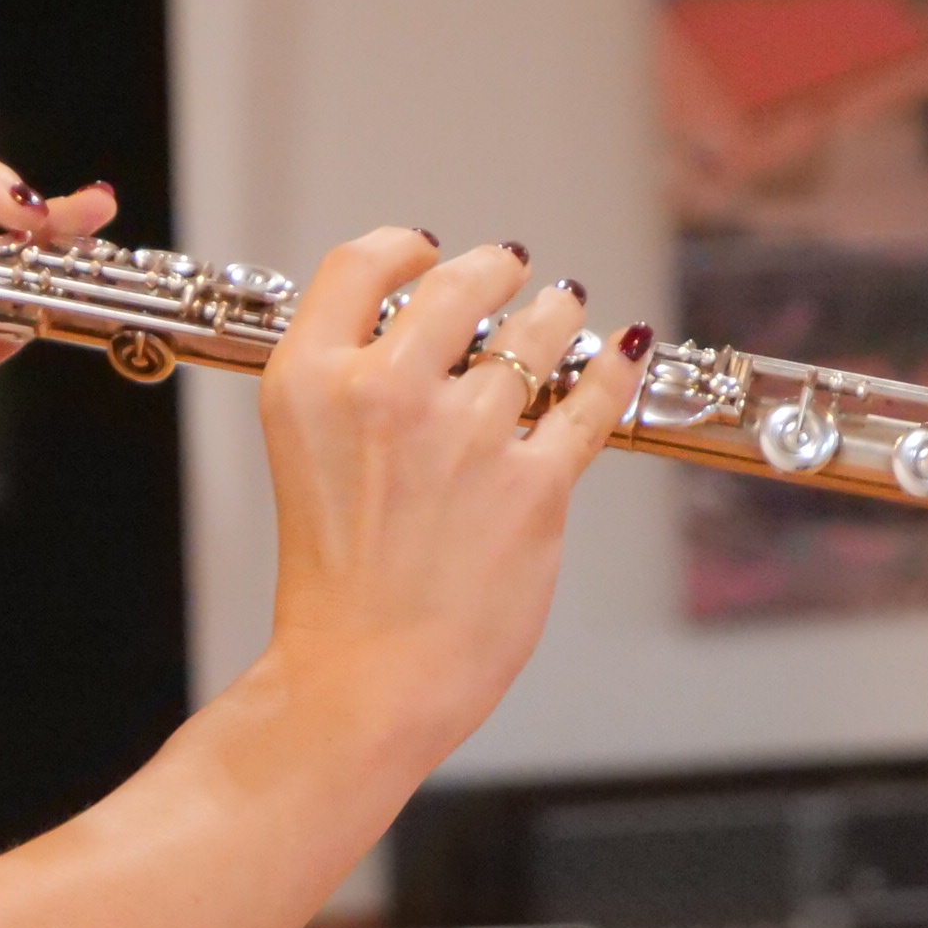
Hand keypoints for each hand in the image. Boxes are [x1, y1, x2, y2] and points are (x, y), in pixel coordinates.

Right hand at [255, 237, 646, 767]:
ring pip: (536, 335)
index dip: (403, 248)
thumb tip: (426, 344)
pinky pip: (590, 401)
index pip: (359, 266)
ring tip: (565, 309)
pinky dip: (613, 369)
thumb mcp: (304, 461)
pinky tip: (623, 351)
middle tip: (512, 270)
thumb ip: (350, 395)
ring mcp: (465, 433)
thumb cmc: (333, 587)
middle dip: (496, 269)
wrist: (363, 678)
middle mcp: (384, 393)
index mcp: (309, 384)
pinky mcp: (532, 482)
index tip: (427, 253)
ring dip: (557, 314)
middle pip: (459, 284)